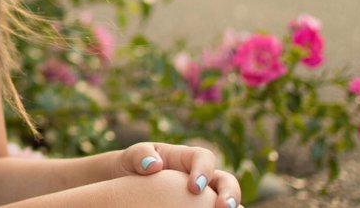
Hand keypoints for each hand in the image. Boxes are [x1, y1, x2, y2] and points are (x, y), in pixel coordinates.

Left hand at [121, 142, 244, 207]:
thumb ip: (140, 155)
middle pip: (225, 180)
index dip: (204, 170)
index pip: (204, 158)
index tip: (194, 188)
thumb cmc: (133, 166)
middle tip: (225, 207)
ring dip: (232, 207)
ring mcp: (203, 196)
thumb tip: (154, 165)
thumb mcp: (132, 156)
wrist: (126, 183)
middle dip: (230, 193)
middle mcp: (201, 176)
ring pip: (226, 200)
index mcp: (186, 158)